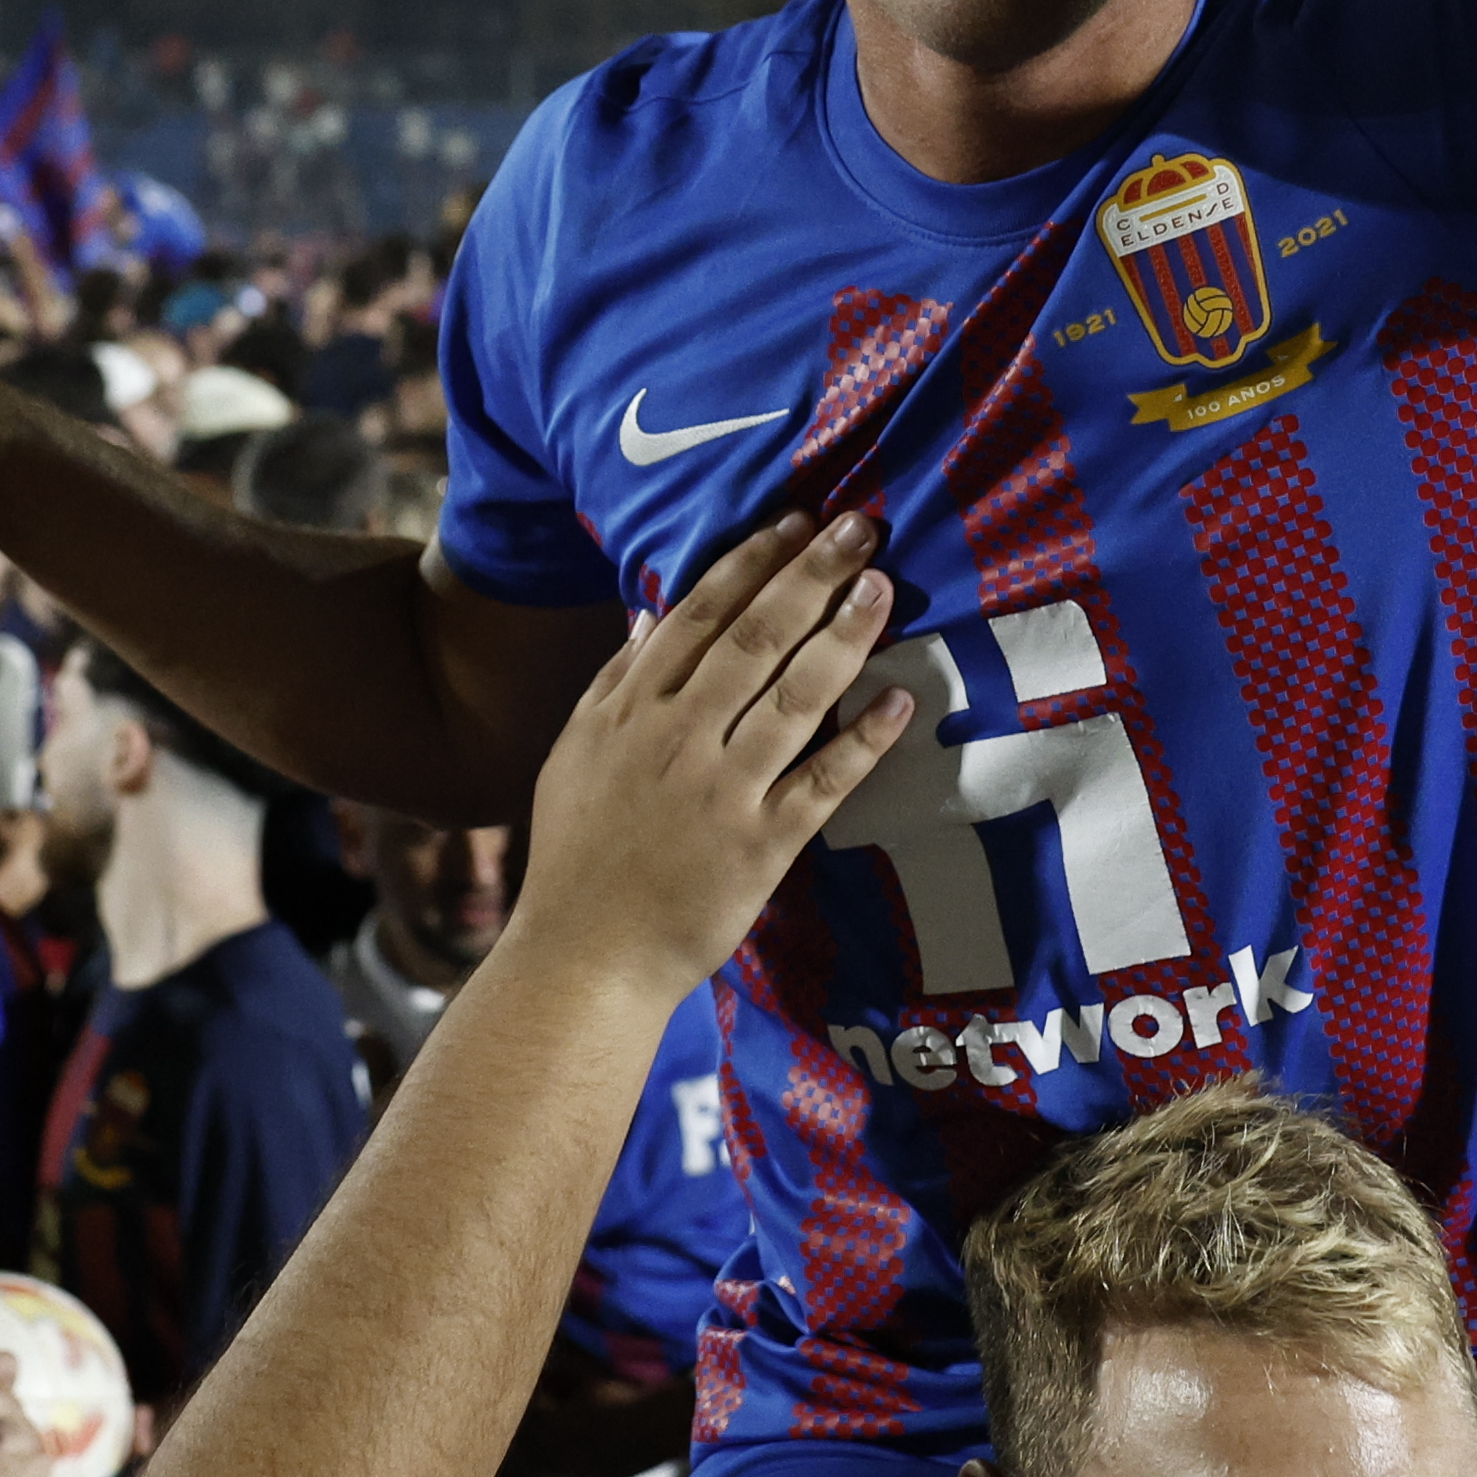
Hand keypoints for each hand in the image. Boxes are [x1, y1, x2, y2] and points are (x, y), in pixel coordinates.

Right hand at [510, 519, 915, 1000]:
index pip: (700, 615)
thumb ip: (613, 680)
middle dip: (811, 576)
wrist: (584, 956)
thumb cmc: (578, 854)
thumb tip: (648, 614)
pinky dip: (862, 742)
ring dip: (842, 638)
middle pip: (756, 639)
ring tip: (882, 589)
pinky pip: (821, 783)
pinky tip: (900, 703)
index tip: (796, 521)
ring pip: (794, 698)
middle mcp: (678, 737)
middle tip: (859, 529)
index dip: (753, 562)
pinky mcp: (761, 845)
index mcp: (632, 709)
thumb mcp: (576, 753)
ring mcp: (723, 790)